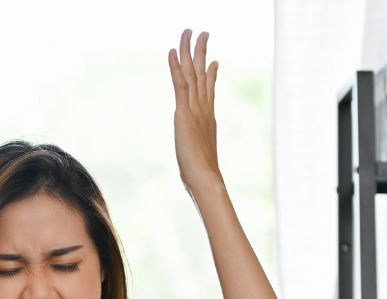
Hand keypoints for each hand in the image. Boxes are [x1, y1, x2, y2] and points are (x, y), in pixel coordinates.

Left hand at [167, 29, 222, 195]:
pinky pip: (180, 84)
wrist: (205, 178)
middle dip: (201, 52)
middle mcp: (204, 108)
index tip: (214, 60)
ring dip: (190, 51)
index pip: (209, 89)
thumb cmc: (202, 174)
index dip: (210, 73)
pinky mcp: (184, 113)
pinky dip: (176, 67)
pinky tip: (173, 52)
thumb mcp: (200, 154)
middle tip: (203, 33)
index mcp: (208, 116)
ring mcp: (195, 108)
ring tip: (189, 32)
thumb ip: (201, 148)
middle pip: (203, 73)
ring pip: (193, 73)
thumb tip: (203, 155)